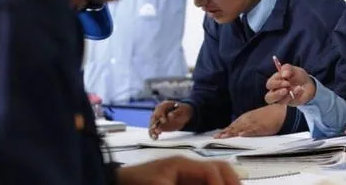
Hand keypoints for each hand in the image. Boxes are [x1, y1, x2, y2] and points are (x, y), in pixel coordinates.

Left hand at [116, 156, 239, 184]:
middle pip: (220, 169)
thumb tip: (213, 182)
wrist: (113, 183)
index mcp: (184, 163)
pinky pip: (203, 183)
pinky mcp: (181, 183)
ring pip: (214, 178)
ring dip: (224, 183)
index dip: (223, 183)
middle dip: (232, 181)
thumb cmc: (134, 182)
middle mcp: (188, 167)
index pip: (214, 169)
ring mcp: (185, 177)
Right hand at [149, 101, 193, 139]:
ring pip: (152, 124)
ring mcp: (158, 119)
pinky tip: (155, 138)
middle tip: (157, 130)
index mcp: (164, 105)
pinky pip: (154, 130)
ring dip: (153, 130)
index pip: (160, 109)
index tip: (164, 121)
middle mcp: (159, 111)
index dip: (161, 115)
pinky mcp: (159, 126)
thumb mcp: (183, 109)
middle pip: (154, 117)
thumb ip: (176, 112)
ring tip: (155, 136)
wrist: (184, 115)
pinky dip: (153, 134)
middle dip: (154, 124)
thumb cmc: (183, 110)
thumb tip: (170, 115)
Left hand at [214, 104, 286, 138]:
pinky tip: (242, 135)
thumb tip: (235, 131)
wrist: (279, 111)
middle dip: (225, 133)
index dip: (224, 131)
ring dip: (233, 133)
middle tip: (217, 138)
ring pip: (241, 128)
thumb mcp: (253, 118)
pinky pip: (254, 130)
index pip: (232, 126)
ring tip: (225, 137)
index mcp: (245, 118)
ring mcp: (254, 123)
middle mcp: (247, 120)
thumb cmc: (266, 116)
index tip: (216, 136)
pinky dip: (248, 132)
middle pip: (234, 127)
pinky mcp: (262, 126)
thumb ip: (244, 124)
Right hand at [264, 64, 314, 105]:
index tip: (286, 80)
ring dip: (286, 96)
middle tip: (286, 89)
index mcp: (274, 81)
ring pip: (277, 102)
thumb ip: (287, 69)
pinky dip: (295, 95)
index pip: (269, 84)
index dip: (276, 83)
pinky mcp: (289, 102)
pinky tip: (300, 90)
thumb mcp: (293, 69)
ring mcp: (282, 98)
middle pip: (268, 97)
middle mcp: (276, 91)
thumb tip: (283, 75)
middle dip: (277, 94)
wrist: (308, 83)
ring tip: (295, 90)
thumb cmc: (297, 75)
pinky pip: (289, 102)